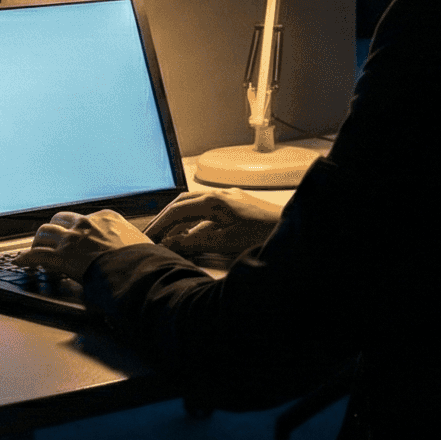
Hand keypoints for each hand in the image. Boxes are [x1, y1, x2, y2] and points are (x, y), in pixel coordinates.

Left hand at [20, 210, 150, 280]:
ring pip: (44, 233)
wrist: (137, 271)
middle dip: (53, 228)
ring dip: (38, 241)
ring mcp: (72, 239)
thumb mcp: (141, 242)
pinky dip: (25, 259)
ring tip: (34, 248)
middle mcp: (86, 224)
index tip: (73, 234)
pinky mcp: (62, 257)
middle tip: (49, 238)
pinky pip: (37, 255)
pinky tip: (20, 262)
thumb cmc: (143, 260)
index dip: (75, 227)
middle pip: (59, 220)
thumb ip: (131, 242)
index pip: (83, 218)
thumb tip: (141, 250)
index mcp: (105, 218)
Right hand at [144, 189, 282, 266]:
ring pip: (196, 209)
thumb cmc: (264, 233)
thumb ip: (196, 242)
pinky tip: (194, 238)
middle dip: (166, 220)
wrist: (292, 229)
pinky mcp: (237, 208)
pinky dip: (196, 225)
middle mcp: (220, 195)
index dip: (160, 224)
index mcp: (214, 200)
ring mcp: (229, 200)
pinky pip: (209, 214)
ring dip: (181, 223)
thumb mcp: (226, 241)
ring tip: (168, 239)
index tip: (147, 237)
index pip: (178, 210)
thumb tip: (171, 244)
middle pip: (183, 205)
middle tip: (152, 235)